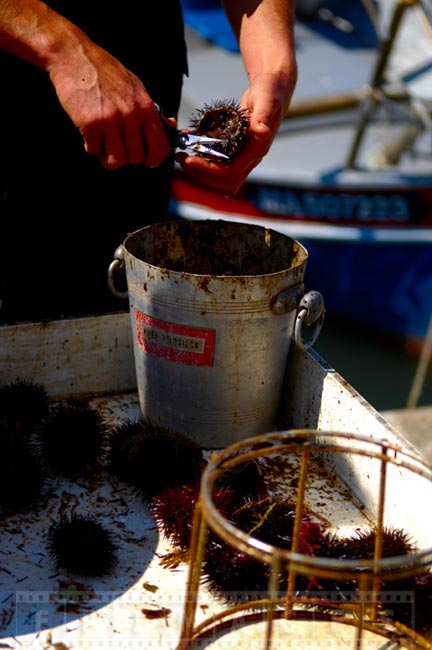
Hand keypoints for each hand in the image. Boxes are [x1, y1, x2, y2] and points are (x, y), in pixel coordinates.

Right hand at [48, 38, 169, 169]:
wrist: (74, 56)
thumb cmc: (105, 71)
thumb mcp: (135, 87)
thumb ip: (150, 111)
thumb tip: (169, 126)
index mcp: (145, 107)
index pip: (160, 147)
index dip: (154, 159)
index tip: (147, 161)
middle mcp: (130, 114)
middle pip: (136, 158)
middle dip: (126, 157)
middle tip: (118, 146)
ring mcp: (110, 120)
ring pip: (116, 160)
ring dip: (108, 156)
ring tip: (104, 143)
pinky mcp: (89, 123)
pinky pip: (94, 150)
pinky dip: (91, 145)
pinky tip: (90, 132)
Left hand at [175, 73, 290, 195]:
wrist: (273, 90)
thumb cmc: (270, 92)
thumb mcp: (267, 99)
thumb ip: (264, 115)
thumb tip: (262, 131)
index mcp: (257, 150)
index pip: (231, 172)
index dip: (209, 170)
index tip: (190, 159)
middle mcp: (250, 158)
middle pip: (224, 182)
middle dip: (201, 175)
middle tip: (182, 160)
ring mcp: (242, 157)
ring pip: (220, 178)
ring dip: (199, 171)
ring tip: (182, 156)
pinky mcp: (235, 152)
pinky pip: (217, 165)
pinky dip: (202, 161)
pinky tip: (191, 146)